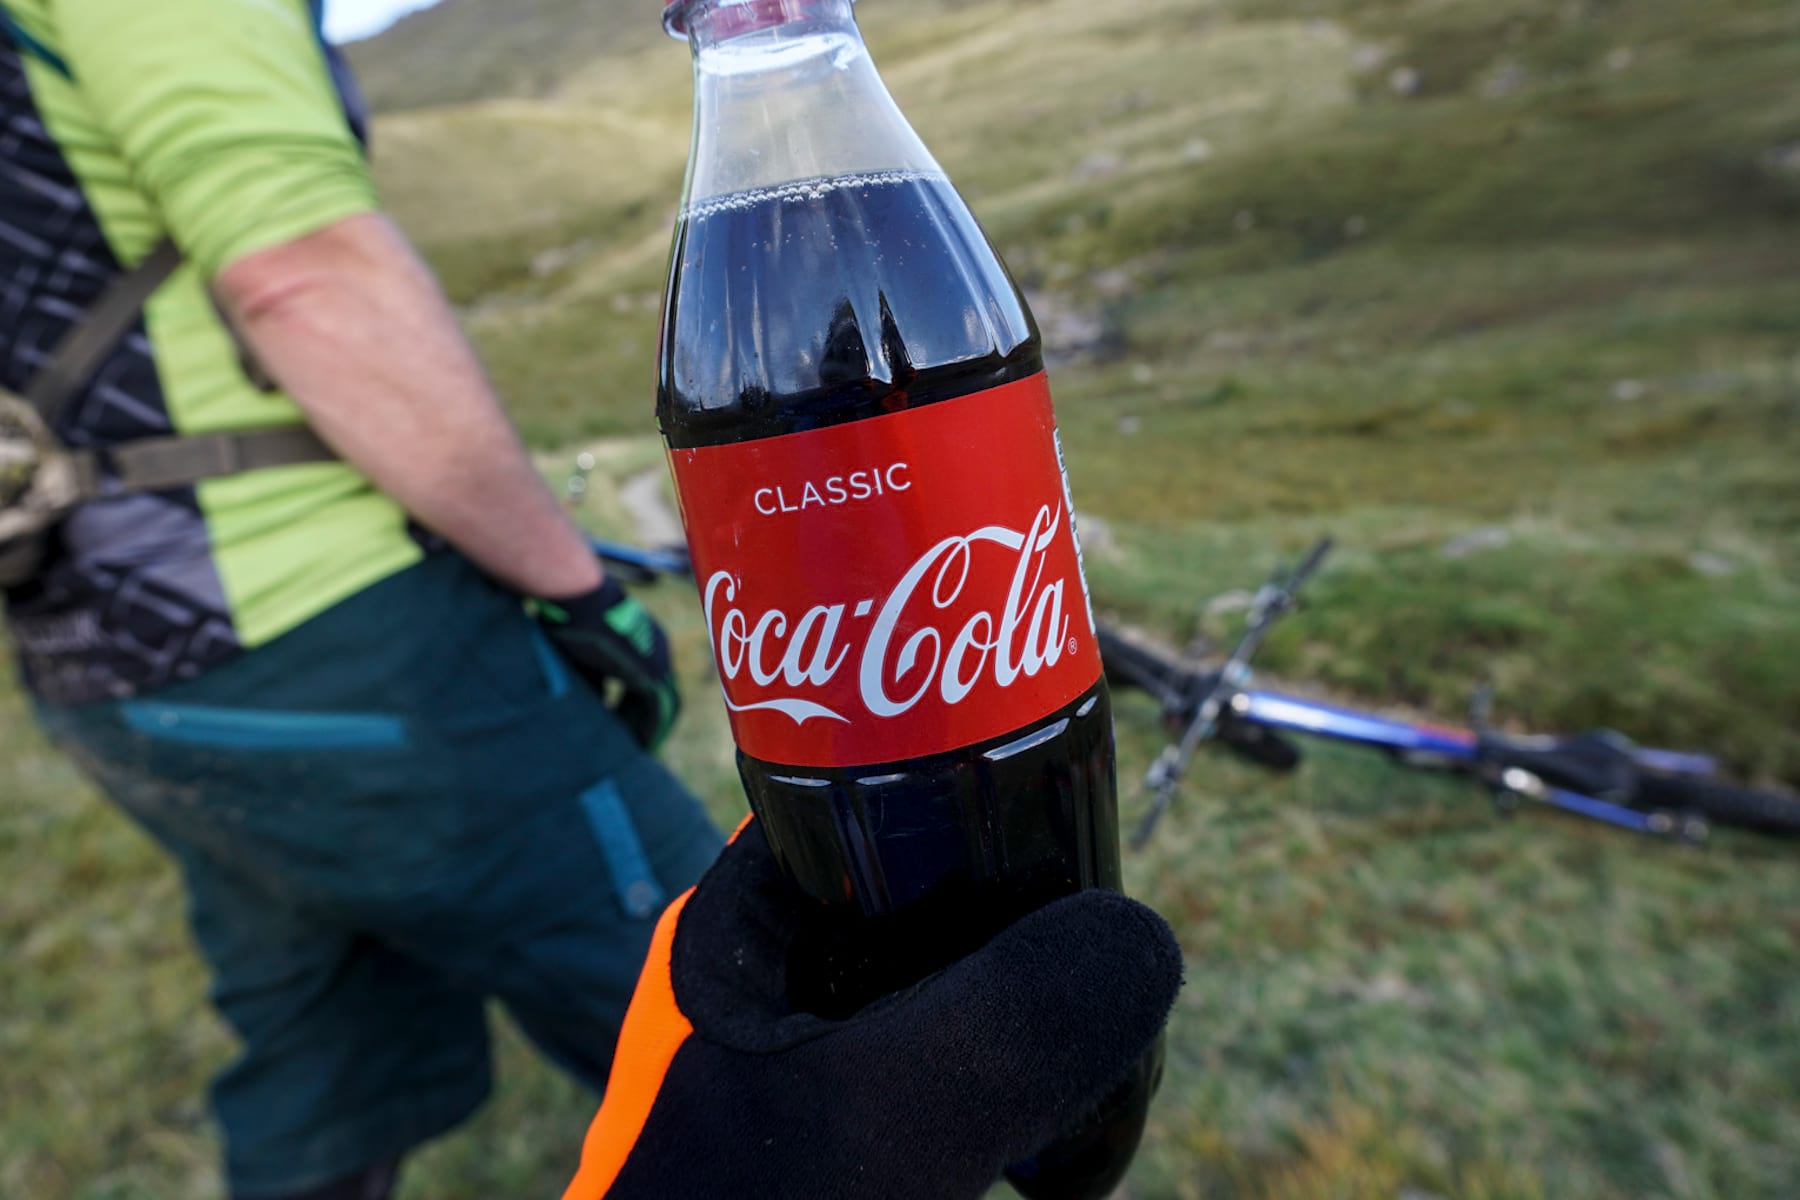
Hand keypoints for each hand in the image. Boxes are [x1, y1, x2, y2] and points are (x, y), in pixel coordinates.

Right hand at [533, 576, 680, 751]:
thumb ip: (596, 678)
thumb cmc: (573, 616)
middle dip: (645, 719)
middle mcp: (658, 649)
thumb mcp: (586, 653)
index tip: (621, 721)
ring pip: (664, 704)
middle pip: (660, 693)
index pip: (648, 680)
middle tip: (634, 742)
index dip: (636, 704)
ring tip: (637, 749)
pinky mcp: (651, 671)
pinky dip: (650, 729)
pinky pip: (657, 709)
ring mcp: (658, 660)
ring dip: (650, 728)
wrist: (577, 595)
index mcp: (645, 640)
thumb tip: (595, 704)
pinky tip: (639, 745)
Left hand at [562, 820, 1182, 1199]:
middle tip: (1102, 950)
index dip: (963, 792)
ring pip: (935, 992)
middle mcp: (757, 984)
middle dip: (1013, 917)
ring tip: (1099, 1032)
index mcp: (729, 933)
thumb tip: (1144, 934)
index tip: (1069, 822)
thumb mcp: (876, 1122)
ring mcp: (796, 1068)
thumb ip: (1006, 1021)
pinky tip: (1056, 1128)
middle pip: (914, 897)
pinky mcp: (832, 1141)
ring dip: (1013, 1007)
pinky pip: (935, 1077)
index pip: (855, 800)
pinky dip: (996, 1086)